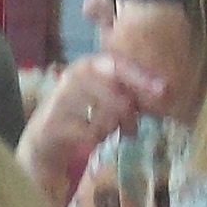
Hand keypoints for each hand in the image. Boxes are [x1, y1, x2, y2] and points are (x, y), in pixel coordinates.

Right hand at [16, 52, 163, 204]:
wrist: (43, 139)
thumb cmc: (82, 115)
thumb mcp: (105, 97)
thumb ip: (127, 91)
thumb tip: (163, 92)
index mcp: (89, 65)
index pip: (119, 65)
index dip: (142, 78)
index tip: (163, 91)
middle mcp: (73, 76)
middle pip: (117, 97)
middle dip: (128, 116)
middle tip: (130, 129)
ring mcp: (61, 98)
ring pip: (104, 117)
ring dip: (109, 130)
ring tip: (104, 133)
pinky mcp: (53, 123)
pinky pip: (89, 134)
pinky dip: (94, 140)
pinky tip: (88, 141)